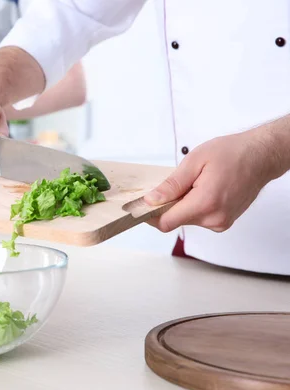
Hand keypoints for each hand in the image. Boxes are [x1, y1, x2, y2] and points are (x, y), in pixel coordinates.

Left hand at [144, 130, 280, 232]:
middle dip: (169, 204)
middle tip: (178, 182)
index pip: (166, 222)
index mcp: (205, 203)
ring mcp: (221, 222)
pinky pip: (199, 217)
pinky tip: (204, 189)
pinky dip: (194, 205)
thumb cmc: (232, 153)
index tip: (142, 205)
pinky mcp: (224, 222)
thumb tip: (152, 200)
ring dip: (183, 204)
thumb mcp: (195, 161)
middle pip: (175, 220)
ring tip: (197, 183)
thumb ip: (171, 185)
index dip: (151, 214)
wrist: (261, 156)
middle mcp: (214, 218)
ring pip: (186, 219)